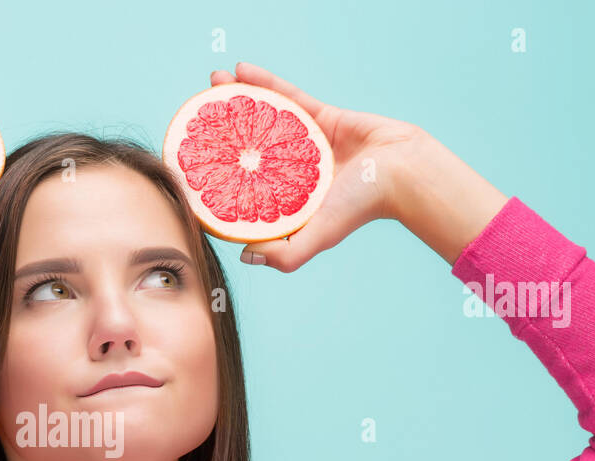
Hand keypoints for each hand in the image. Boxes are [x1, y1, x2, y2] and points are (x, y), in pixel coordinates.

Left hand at [210, 61, 424, 272]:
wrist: (402, 172)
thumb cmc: (361, 208)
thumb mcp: (318, 236)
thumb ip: (285, 254)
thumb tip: (246, 256)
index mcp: (287, 199)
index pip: (243, 188)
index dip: (217, 178)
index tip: (192, 165)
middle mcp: (291, 171)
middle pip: (247, 149)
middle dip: (220, 131)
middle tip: (195, 117)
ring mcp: (304, 142)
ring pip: (263, 117)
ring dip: (237, 98)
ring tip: (212, 83)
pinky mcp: (320, 117)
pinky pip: (288, 96)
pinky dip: (265, 82)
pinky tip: (242, 70)